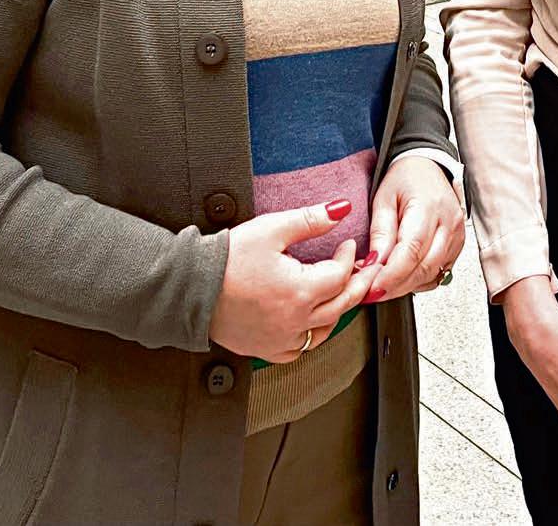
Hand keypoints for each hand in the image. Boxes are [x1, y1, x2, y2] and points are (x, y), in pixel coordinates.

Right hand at [208, 200, 380, 361]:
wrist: (192, 287)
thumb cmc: (227, 259)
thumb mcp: (272, 229)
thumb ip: (310, 219)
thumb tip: (341, 209)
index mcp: (299, 291)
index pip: (341, 275)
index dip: (349, 257)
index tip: (346, 244)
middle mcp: (295, 321)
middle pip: (342, 305)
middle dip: (358, 284)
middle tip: (366, 270)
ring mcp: (281, 339)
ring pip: (325, 330)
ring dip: (339, 310)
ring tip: (342, 291)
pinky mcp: (266, 349)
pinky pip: (301, 348)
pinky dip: (313, 333)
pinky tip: (313, 319)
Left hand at [364, 157, 465, 301]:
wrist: (427, 166)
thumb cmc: (405, 178)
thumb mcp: (383, 198)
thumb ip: (380, 232)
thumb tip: (373, 264)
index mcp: (429, 207)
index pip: (411, 251)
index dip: (391, 275)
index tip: (371, 288)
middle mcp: (449, 223)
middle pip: (423, 267)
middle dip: (395, 286)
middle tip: (371, 292)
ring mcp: (457, 235)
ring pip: (433, 274)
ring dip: (406, 286)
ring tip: (383, 285)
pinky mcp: (458, 245)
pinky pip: (439, 273)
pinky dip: (419, 281)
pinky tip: (402, 279)